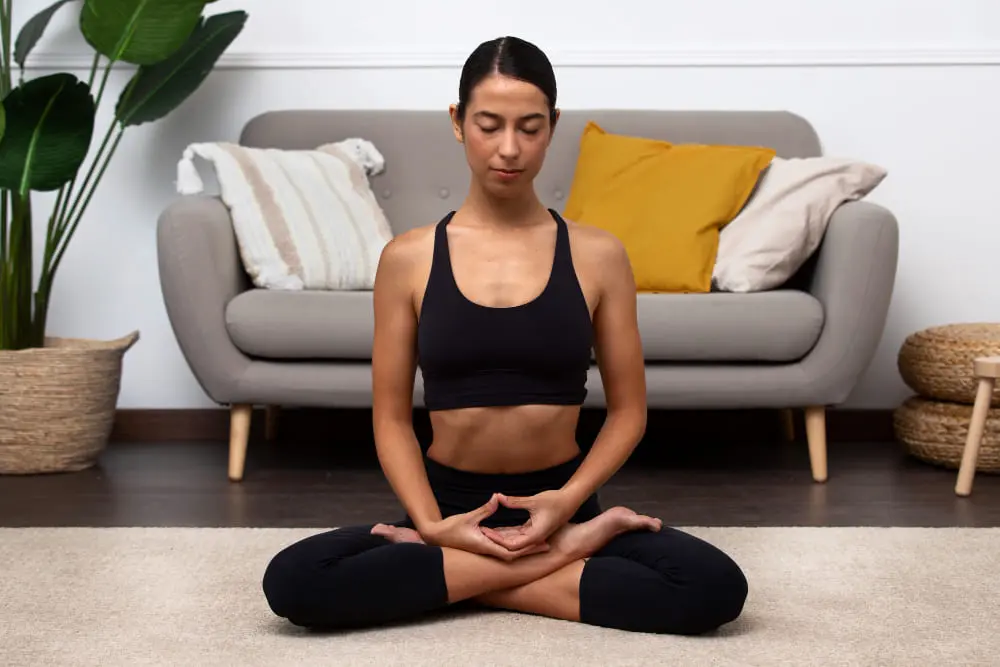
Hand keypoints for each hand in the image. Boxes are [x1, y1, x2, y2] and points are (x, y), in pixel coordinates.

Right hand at [418, 493, 550, 561]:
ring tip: (539, 542)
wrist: (436, 537)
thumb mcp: (469, 518)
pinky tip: (520, 534)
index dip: (527, 549)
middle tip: (547, 546)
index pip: (511, 552)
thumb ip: (485, 510)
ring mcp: (486, 547)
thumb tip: (497, 498)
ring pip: (509, 549)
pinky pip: (502, 543)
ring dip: (523, 547)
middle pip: (514, 553)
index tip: (541, 545)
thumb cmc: (450, 528)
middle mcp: (488, 549)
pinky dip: (512, 540)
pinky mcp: (483, 543)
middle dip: (530, 551)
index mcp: (486, 545)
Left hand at [481, 490, 577, 553]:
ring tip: (485, 532)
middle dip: (496, 540)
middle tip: (480, 532)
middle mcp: (535, 538)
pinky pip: (518, 534)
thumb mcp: (534, 501)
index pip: (511, 545)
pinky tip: (496, 529)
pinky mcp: (534, 530)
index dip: (497, 539)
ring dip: (501, 537)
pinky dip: (507, 533)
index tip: (485, 531)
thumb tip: (497, 497)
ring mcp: (535, 535)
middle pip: (511, 545)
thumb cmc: (555, 500)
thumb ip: (515, 501)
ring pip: (514, 540)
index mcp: (535, 535)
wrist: (571, 501)